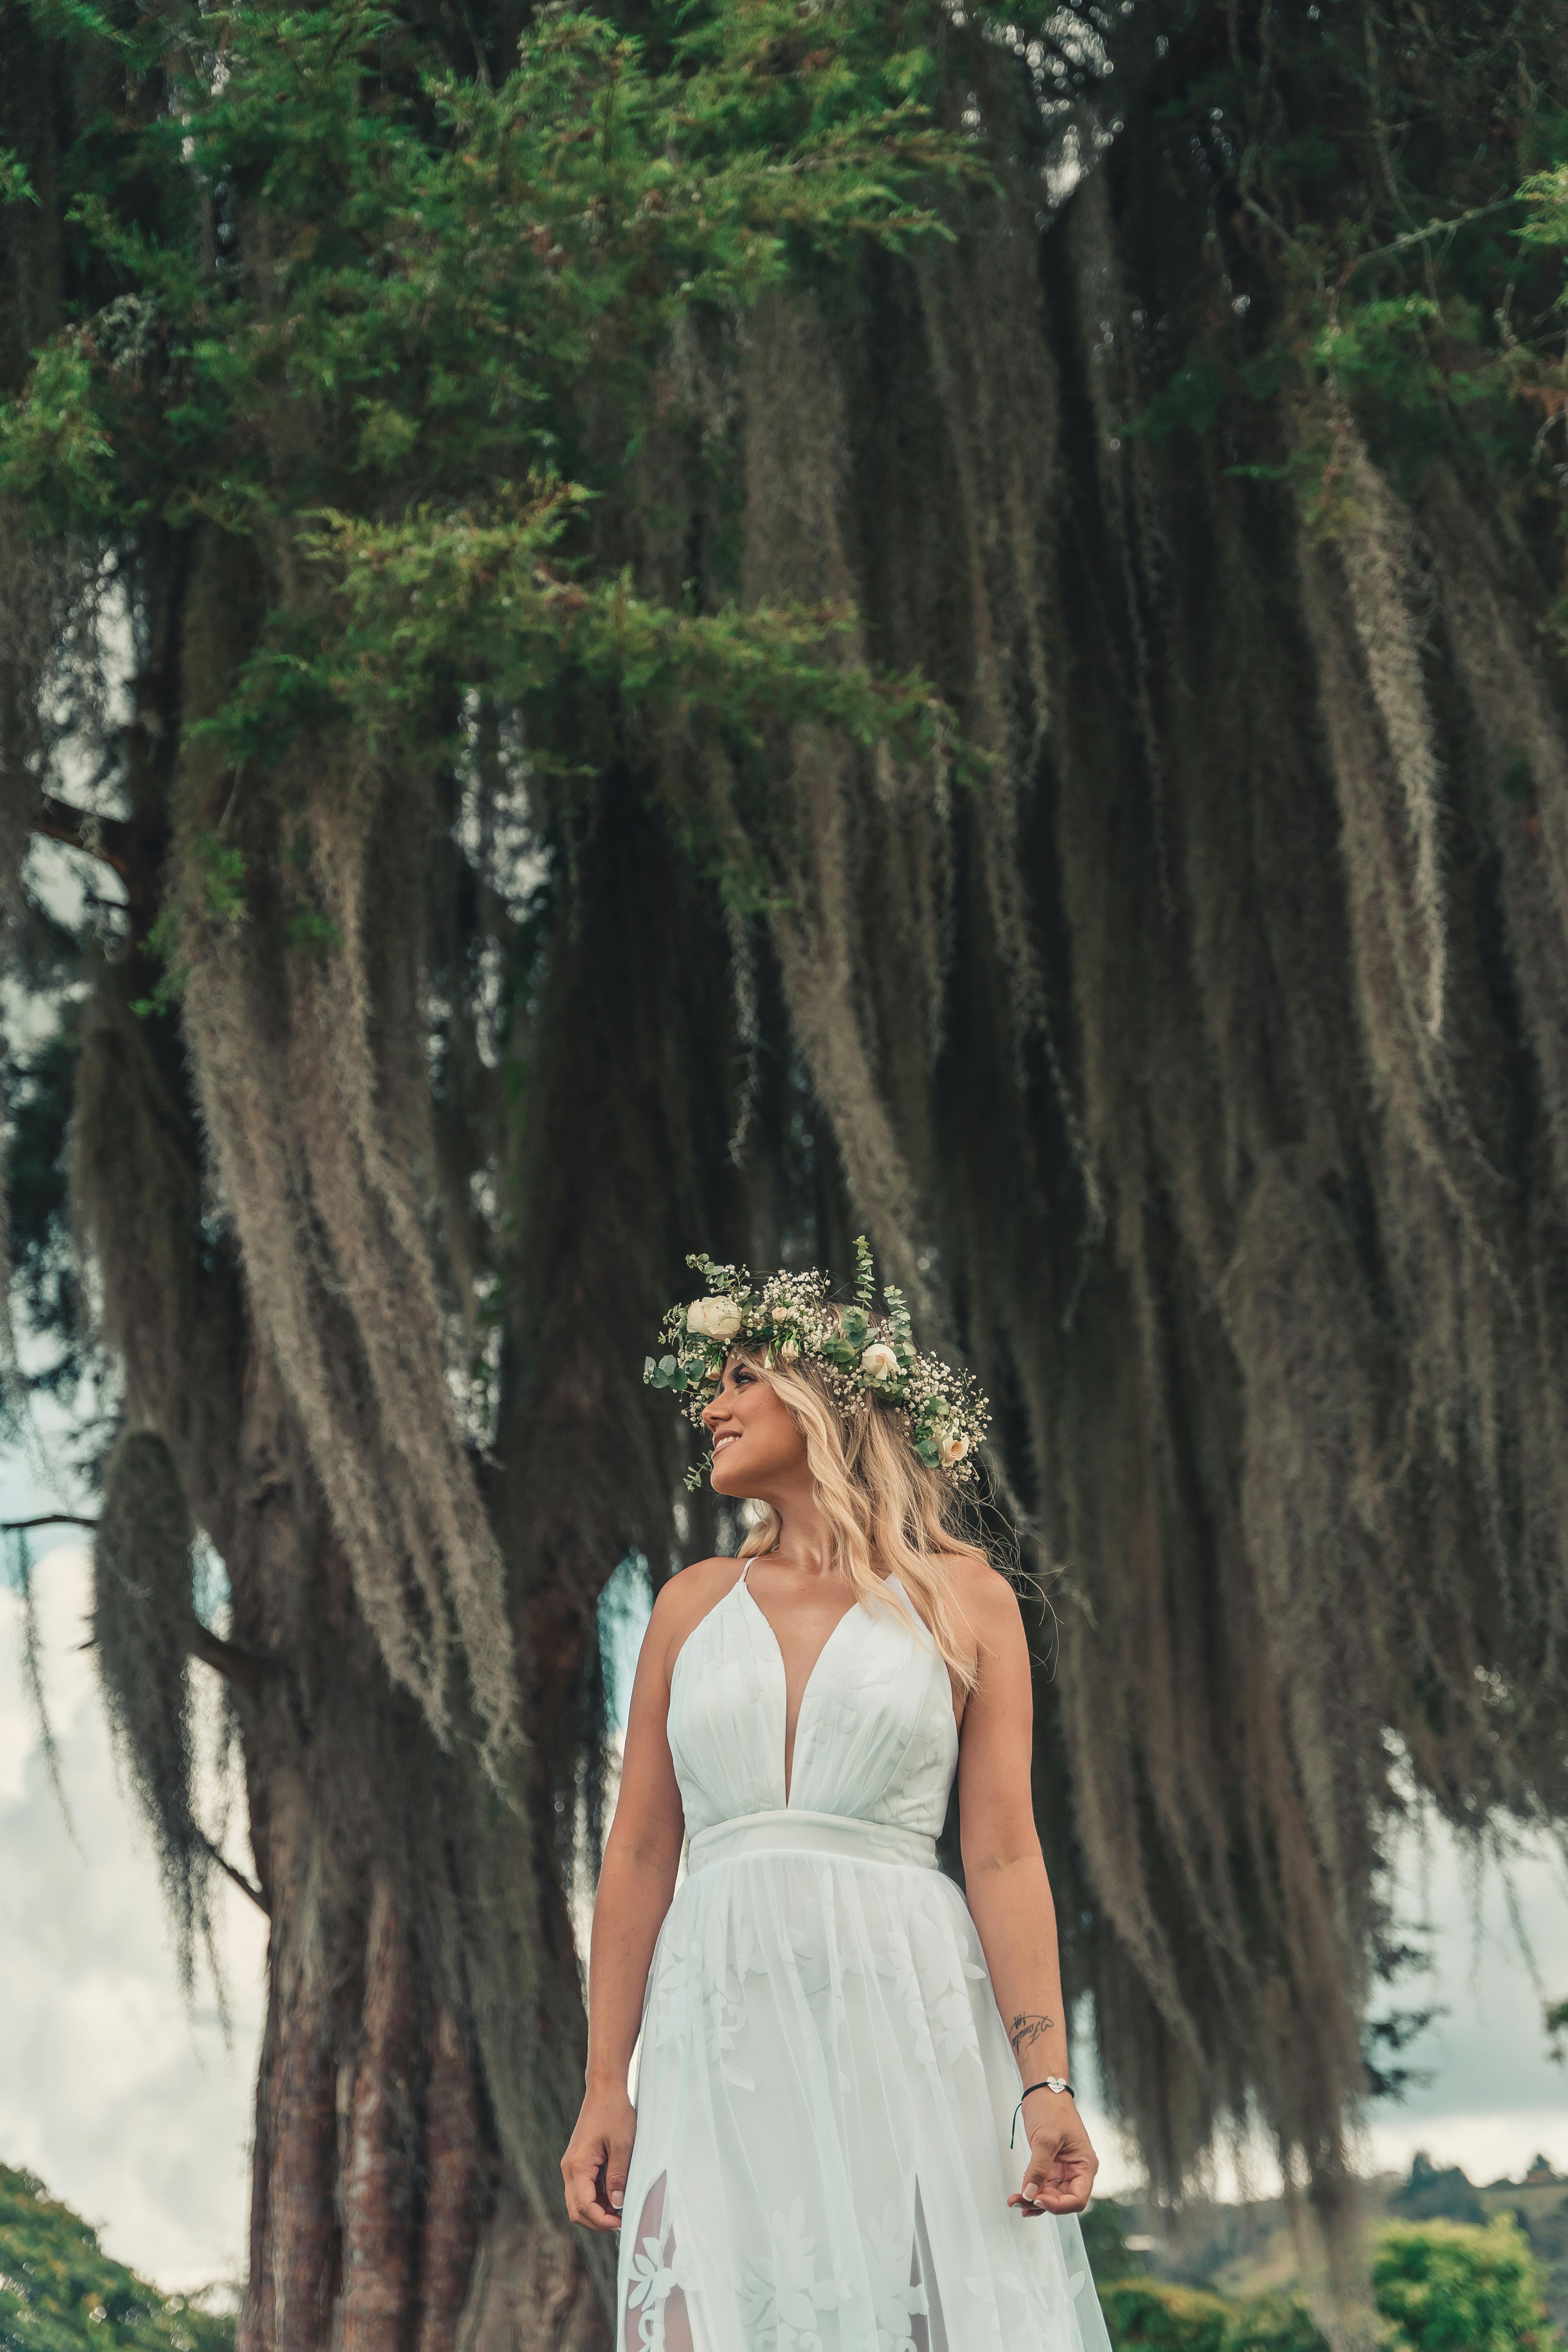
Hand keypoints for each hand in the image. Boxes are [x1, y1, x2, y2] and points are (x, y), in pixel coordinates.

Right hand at [561, 2084, 635, 2231]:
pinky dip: (596, 2198)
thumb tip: (617, 2205)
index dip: (602, 2220)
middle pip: (577, 2210)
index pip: (584, 2206)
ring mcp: (572, 2165)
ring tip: (620, 2210)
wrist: (604, 2090)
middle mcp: (569, 2168)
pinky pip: (583, 2189)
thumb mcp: (622, 2145)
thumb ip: (618, 2176)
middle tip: (621, 2221)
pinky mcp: (578, 2162)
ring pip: (578, 2201)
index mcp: (577, 2166)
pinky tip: (614, 2196)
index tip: (622, 2223)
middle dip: (597, 2221)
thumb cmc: (614, 2112)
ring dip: (597, 2211)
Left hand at [1007, 2096, 1098, 2217]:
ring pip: (1051, 2194)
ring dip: (1033, 2199)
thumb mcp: (1046, 2139)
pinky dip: (1032, 2191)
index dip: (1059, 2205)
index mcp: (1085, 2165)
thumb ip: (1038, 2169)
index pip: (1077, 2198)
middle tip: (1020, 2202)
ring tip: (1015, 2200)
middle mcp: (1077, 2170)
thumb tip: (1030, 2194)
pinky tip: (1020, 2196)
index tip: (1038, 2199)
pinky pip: (1043, 2185)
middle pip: (1062, 2199)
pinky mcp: (1051, 2165)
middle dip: (1042, 2203)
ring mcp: (1063, 2169)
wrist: (1043, 2091)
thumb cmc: (1052, 2108)